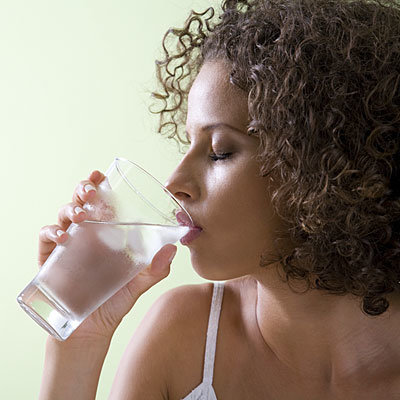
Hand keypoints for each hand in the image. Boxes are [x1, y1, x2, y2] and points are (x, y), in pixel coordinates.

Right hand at [38, 170, 176, 341]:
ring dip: (70, 208)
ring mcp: (68, 245)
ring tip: (81, 214)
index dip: (99, 187)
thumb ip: (155, 270)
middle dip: (83, 190)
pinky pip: (47, 238)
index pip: (102, 204)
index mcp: (107, 235)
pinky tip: (63, 237)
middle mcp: (87, 235)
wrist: (90, 331)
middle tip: (91, 190)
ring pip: (63, 215)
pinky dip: (52, 233)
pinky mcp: (50, 260)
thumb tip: (173, 250)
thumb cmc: (113, 302)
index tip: (102, 175)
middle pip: (80, 202)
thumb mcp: (138, 285)